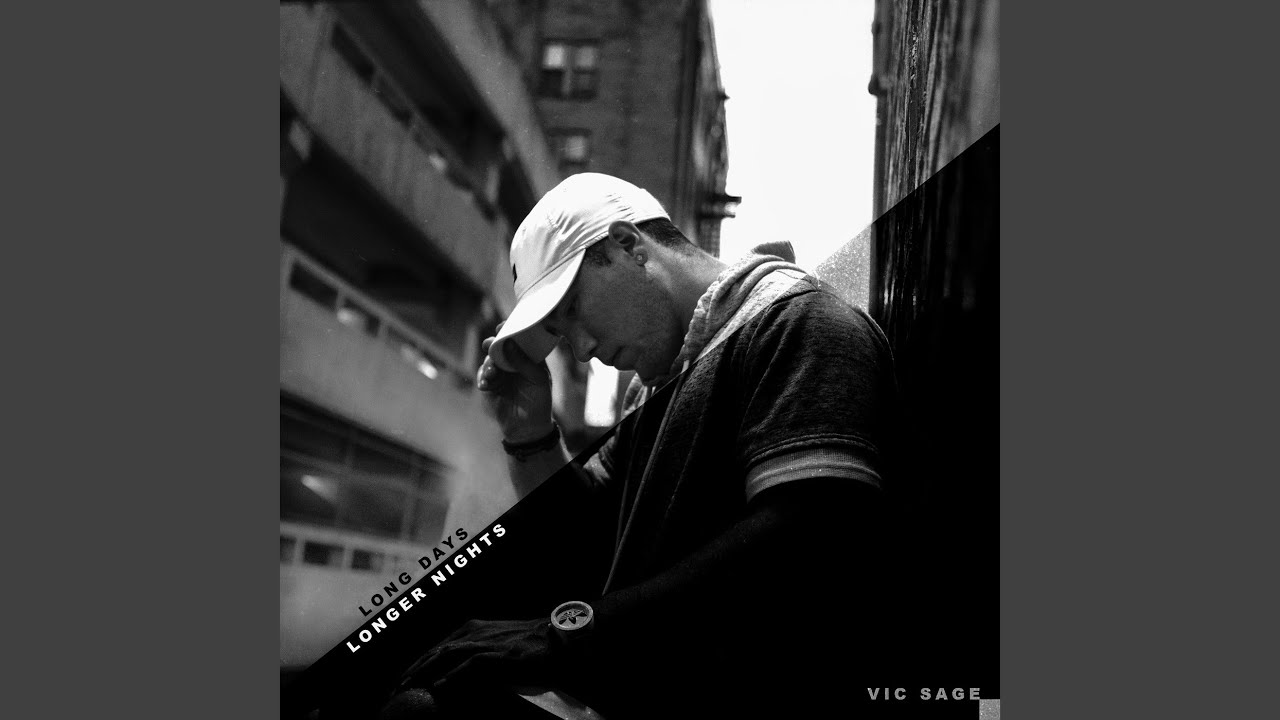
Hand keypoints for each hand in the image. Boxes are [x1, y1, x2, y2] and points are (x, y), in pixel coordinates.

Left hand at [409, 618, 558, 695]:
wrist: (556, 638)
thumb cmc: (530, 643)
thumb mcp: (498, 644)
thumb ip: (479, 652)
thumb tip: (461, 672)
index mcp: (472, 628)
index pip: (437, 646)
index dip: (418, 662)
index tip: (404, 679)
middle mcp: (474, 632)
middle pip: (434, 651)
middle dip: (413, 669)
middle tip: (396, 688)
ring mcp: (485, 642)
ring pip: (445, 656)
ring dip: (423, 672)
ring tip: (407, 688)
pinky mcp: (497, 655)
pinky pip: (468, 667)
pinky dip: (450, 677)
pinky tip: (437, 689)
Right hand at [476, 325, 554, 442]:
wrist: (528, 428)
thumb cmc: (539, 401)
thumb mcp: (538, 380)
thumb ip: (523, 361)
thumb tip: (509, 343)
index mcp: (529, 357)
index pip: (520, 338)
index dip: (513, 330)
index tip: (504, 326)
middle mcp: (514, 362)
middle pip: (500, 346)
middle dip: (494, 344)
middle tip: (490, 344)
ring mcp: (501, 373)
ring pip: (489, 360)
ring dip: (488, 365)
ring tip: (492, 374)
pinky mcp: (491, 385)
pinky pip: (482, 377)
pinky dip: (483, 379)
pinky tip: (485, 385)